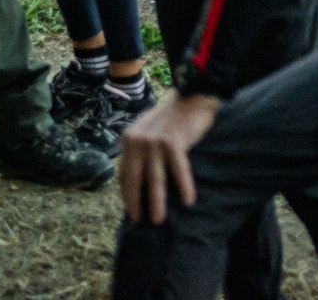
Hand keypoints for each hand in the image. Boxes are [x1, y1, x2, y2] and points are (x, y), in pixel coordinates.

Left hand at [118, 92, 218, 224]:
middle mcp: (138, 140)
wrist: (194, 95)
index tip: (129, 209)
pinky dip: (184, 186)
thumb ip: (141, 149)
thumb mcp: (148, 129)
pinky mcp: (173, 142)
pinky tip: (188, 200)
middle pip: (134, 178)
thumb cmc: (174, 115)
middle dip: (135, 202)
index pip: (124, 172)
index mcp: (129, 138)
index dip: (126, 192)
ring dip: (156, 202)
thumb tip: (138, 177)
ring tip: (158, 220)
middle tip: (138, 221)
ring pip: (154, 179)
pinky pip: (179, 170)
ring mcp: (155, 142)